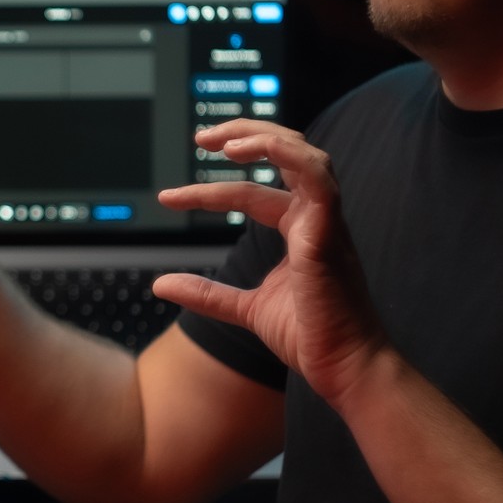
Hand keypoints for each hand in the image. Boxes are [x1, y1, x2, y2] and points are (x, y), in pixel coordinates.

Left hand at [153, 122, 387, 404]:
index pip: (252, 192)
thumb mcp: (243, 309)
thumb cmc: (309, 335)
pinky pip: (316, 179)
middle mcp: (314, 217)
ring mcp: (325, 223)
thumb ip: (206, 293)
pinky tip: (249, 151)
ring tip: (222, 142)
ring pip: (303, 156)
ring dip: (263, 138)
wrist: (342, 368)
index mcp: (299, 228)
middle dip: (244, 135)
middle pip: (285, 155)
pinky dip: (286, 155)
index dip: (210, 190)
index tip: (168, 198)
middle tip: (201, 137)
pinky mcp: (328, 234)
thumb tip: (160, 283)